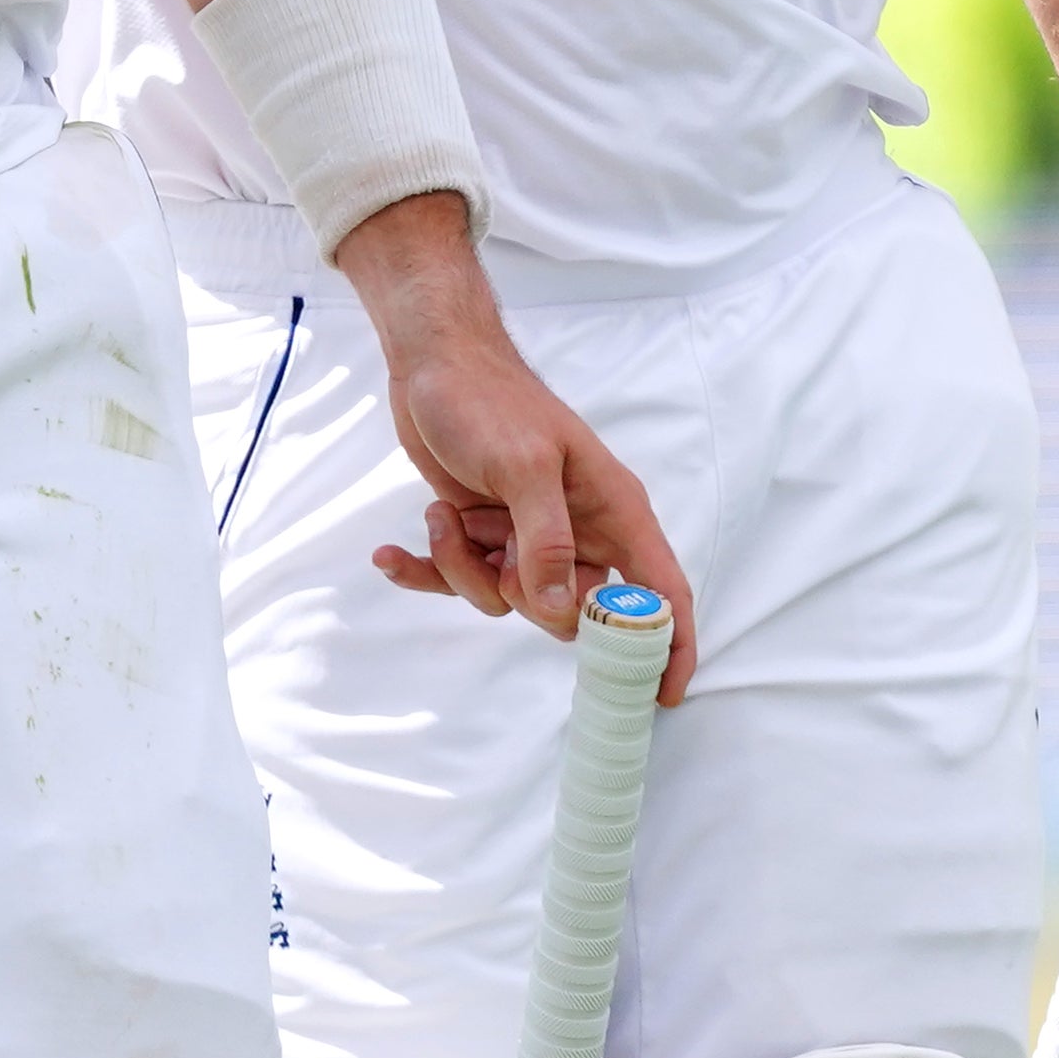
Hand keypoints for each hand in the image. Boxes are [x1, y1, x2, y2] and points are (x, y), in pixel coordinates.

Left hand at [334, 192, 698, 699]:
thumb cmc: (489, 400)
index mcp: (610, 510)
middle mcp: (575, 529)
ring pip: (507, 600)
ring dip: (463, 568)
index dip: (670, 645)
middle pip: (571, 611)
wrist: (431, 361)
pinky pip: (458, 579)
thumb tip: (562, 615)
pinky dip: (423, 570)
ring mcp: (526, 534)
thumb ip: (547, 542)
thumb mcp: (523, 467)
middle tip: (499, 553)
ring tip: (444, 514)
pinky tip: (388, 557)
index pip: (657, 589)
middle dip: (525, 596)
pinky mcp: (480, 533)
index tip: (663, 695)